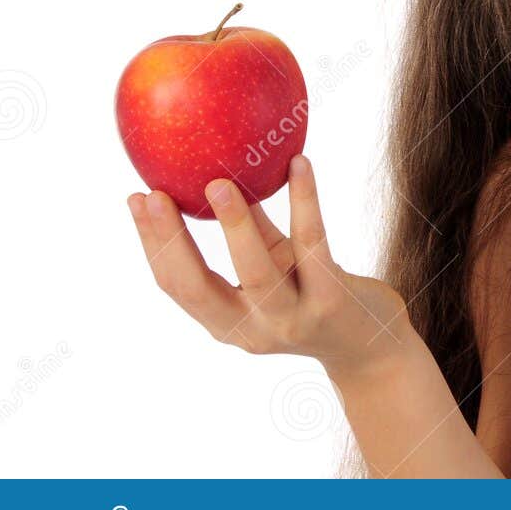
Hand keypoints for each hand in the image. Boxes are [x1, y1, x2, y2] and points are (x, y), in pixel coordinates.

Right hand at [127, 155, 413, 380]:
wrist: (374, 346)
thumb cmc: (318, 293)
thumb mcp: (278, 266)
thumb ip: (252, 232)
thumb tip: (220, 171)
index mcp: (227, 322)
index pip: (175, 286)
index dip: (152, 244)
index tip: (135, 198)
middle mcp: (253, 329)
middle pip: (199, 288)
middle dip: (171, 241)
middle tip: (155, 194)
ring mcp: (292, 320)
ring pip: (257, 273)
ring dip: (235, 226)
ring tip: (219, 181)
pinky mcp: (332, 302)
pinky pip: (314, 245)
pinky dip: (305, 202)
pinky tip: (301, 164)